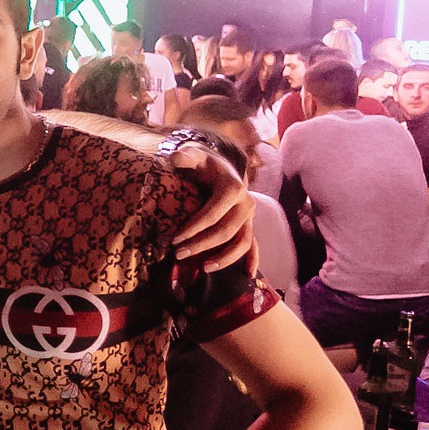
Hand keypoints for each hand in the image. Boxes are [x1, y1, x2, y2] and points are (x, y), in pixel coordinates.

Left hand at [167, 144, 256, 271]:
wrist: (220, 167)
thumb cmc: (203, 163)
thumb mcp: (193, 155)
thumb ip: (184, 156)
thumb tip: (175, 157)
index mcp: (233, 187)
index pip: (213, 213)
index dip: (194, 228)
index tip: (174, 239)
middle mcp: (246, 203)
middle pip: (226, 231)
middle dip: (202, 245)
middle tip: (178, 254)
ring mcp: (250, 217)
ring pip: (242, 242)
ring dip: (224, 258)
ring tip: (203, 268)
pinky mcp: (249, 225)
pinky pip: (253, 245)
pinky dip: (252, 260)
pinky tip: (247, 275)